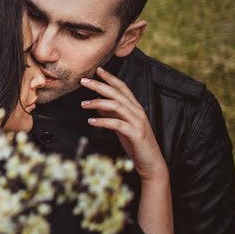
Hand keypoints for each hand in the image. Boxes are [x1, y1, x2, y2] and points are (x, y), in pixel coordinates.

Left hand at [80, 67, 167, 182]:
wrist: (151, 163)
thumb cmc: (135, 144)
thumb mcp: (121, 126)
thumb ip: (111, 114)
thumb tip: (96, 103)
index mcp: (135, 108)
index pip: (122, 87)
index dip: (110, 78)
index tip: (97, 70)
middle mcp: (138, 112)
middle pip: (117, 93)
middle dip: (99, 85)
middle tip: (83, 81)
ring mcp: (138, 122)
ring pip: (117, 106)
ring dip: (98, 102)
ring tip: (83, 104)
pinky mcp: (136, 134)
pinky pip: (118, 124)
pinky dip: (103, 121)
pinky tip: (91, 121)